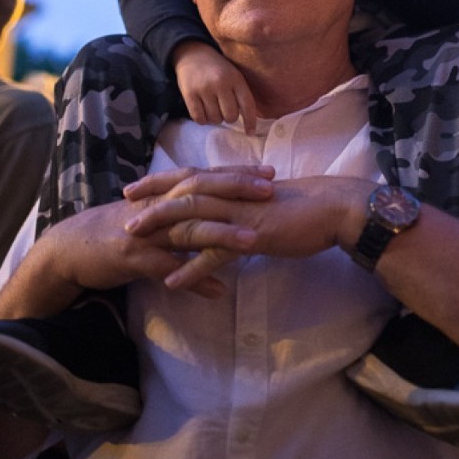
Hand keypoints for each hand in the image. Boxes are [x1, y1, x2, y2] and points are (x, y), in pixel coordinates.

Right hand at [37, 170, 276, 303]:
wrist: (70, 249)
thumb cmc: (115, 232)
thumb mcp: (151, 217)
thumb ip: (181, 214)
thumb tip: (213, 215)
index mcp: (164, 195)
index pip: (206, 177)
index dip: (237, 173)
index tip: (270, 172)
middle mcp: (158, 207)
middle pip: (201, 192)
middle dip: (237, 189)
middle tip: (270, 190)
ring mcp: (146, 232)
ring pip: (187, 228)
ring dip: (221, 234)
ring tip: (253, 240)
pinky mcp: (133, 258)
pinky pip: (167, 268)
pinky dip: (192, 278)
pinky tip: (217, 289)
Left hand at [125, 171, 369, 291]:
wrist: (334, 208)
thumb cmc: (304, 206)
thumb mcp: (265, 200)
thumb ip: (242, 204)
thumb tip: (226, 211)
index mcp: (236, 184)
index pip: (192, 176)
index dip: (162, 180)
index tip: (136, 187)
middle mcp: (234, 194)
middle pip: (184, 190)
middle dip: (150, 197)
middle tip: (123, 206)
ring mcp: (241, 213)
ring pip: (193, 216)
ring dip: (161, 227)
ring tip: (133, 238)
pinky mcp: (252, 235)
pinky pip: (216, 253)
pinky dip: (193, 268)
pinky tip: (173, 282)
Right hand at [172, 41, 259, 133]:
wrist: (192, 54)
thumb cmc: (217, 68)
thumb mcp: (233, 74)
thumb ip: (240, 93)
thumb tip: (248, 121)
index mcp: (236, 78)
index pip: (247, 104)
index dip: (250, 121)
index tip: (250, 132)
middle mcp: (221, 83)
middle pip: (231, 116)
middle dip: (228, 117)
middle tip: (223, 109)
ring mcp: (204, 88)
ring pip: (215, 119)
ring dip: (215, 118)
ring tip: (212, 107)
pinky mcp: (189, 94)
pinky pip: (199, 118)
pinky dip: (202, 119)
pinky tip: (203, 110)